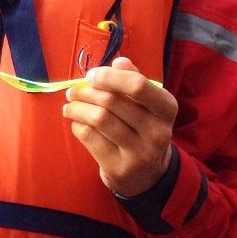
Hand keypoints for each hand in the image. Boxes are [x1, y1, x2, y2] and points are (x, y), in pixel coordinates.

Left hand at [61, 57, 176, 197]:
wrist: (147, 175)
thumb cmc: (141, 128)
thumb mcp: (146, 104)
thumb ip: (133, 79)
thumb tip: (119, 61)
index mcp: (167, 108)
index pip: (137, 85)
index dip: (108, 77)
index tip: (92, 76)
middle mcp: (158, 132)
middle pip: (111, 101)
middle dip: (85, 92)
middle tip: (73, 91)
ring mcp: (140, 153)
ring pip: (98, 119)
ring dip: (77, 108)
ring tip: (69, 105)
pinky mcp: (120, 168)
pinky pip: (90, 138)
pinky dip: (78, 125)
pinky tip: (77, 122)